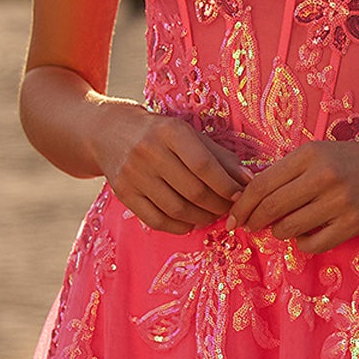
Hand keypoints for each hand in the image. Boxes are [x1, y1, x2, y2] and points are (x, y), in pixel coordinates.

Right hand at [95, 103, 251, 233]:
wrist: (109, 132)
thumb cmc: (160, 133)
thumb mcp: (190, 135)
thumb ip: (220, 157)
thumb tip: (248, 181)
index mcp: (170, 131)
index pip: (204, 166)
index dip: (226, 186)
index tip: (240, 195)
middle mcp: (149, 151)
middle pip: (193, 191)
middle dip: (218, 205)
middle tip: (229, 209)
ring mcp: (133, 174)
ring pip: (177, 209)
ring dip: (202, 218)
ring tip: (212, 215)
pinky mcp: (123, 193)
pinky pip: (156, 221)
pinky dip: (179, 226)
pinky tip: (190, 221)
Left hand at [223, 128, 358, 252]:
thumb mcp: (326, 152)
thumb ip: (293, 170)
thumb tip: (255, 196)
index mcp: (310, 154)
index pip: (261, 184)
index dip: (241, 204)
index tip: (233, 215)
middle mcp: (322, 176)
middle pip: (269, 208)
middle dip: (252, 221)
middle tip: (248, 227)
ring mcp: (339, 202)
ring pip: (287, 228)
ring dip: (279, 232)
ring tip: (284, 227)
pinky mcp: (355, 224)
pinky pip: (313, 243)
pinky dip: (303, 243)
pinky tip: (307, 235)